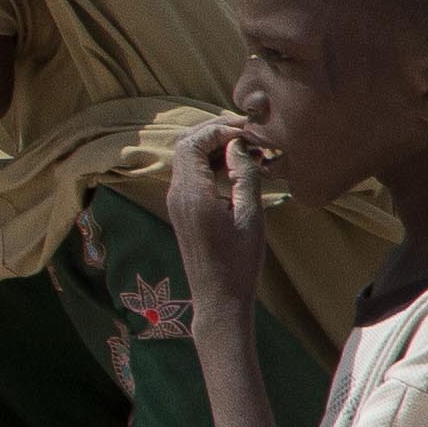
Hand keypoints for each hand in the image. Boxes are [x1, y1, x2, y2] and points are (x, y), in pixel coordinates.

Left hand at [166, 118, 271, 312]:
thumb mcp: (250, 215)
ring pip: (188, 158)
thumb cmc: (239, 261)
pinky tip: (237, 165)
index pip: (193, 142)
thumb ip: (245, 175)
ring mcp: (177, 202)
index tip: (247, 130)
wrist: (219, 298)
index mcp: (192, 193)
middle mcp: (177, 194)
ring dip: (213, 146)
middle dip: (214, 132)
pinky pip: (192, 174)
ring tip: (247, 145)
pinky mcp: (183, 210)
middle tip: (247, 131)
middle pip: (186, 145)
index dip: (218, 129)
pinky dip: (211, 163)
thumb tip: (240, 144)